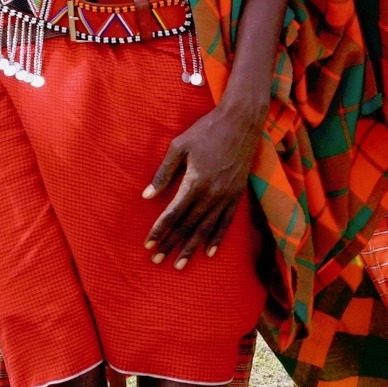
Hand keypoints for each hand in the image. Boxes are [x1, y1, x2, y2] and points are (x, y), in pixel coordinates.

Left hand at [144, 98, 264, 264]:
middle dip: (171, 244)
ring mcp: (226, 196)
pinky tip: (209, 252)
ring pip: (206, 229)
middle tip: (157, 260)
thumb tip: (147, 196)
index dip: (160, 230)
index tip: (148, 244)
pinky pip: (226, 223)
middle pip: (188, 226)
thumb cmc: (205, 131)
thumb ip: (163, 173)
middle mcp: (211, 194)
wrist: (240, 122)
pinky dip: (217, 239)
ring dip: (191, 248)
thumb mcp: (179, 146)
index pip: (173, 213)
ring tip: (179, 264)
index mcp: (195, 182)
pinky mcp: (237, 195)